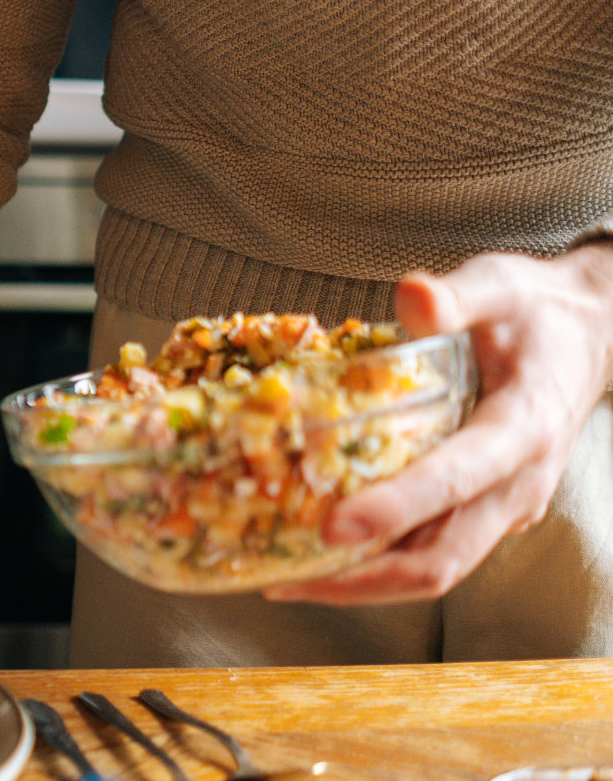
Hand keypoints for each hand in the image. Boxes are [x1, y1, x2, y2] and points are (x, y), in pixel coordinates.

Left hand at [266, 244, 612, 605]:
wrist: (590, 335)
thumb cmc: (536, 311)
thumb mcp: (500, 285)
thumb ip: (455, 296)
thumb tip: (411, 295)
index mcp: (523, 429)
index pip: (456, 481)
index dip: (395, 507)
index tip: (334, 525)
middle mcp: (519, 483)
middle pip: (443, 557)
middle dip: (364, 576)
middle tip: (286, 577)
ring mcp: (507, 506)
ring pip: (438, 568)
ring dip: (364, 584)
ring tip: (288, 581)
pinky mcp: (491, 512)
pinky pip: (436, 553)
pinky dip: (381, 566)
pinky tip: (324, 558)